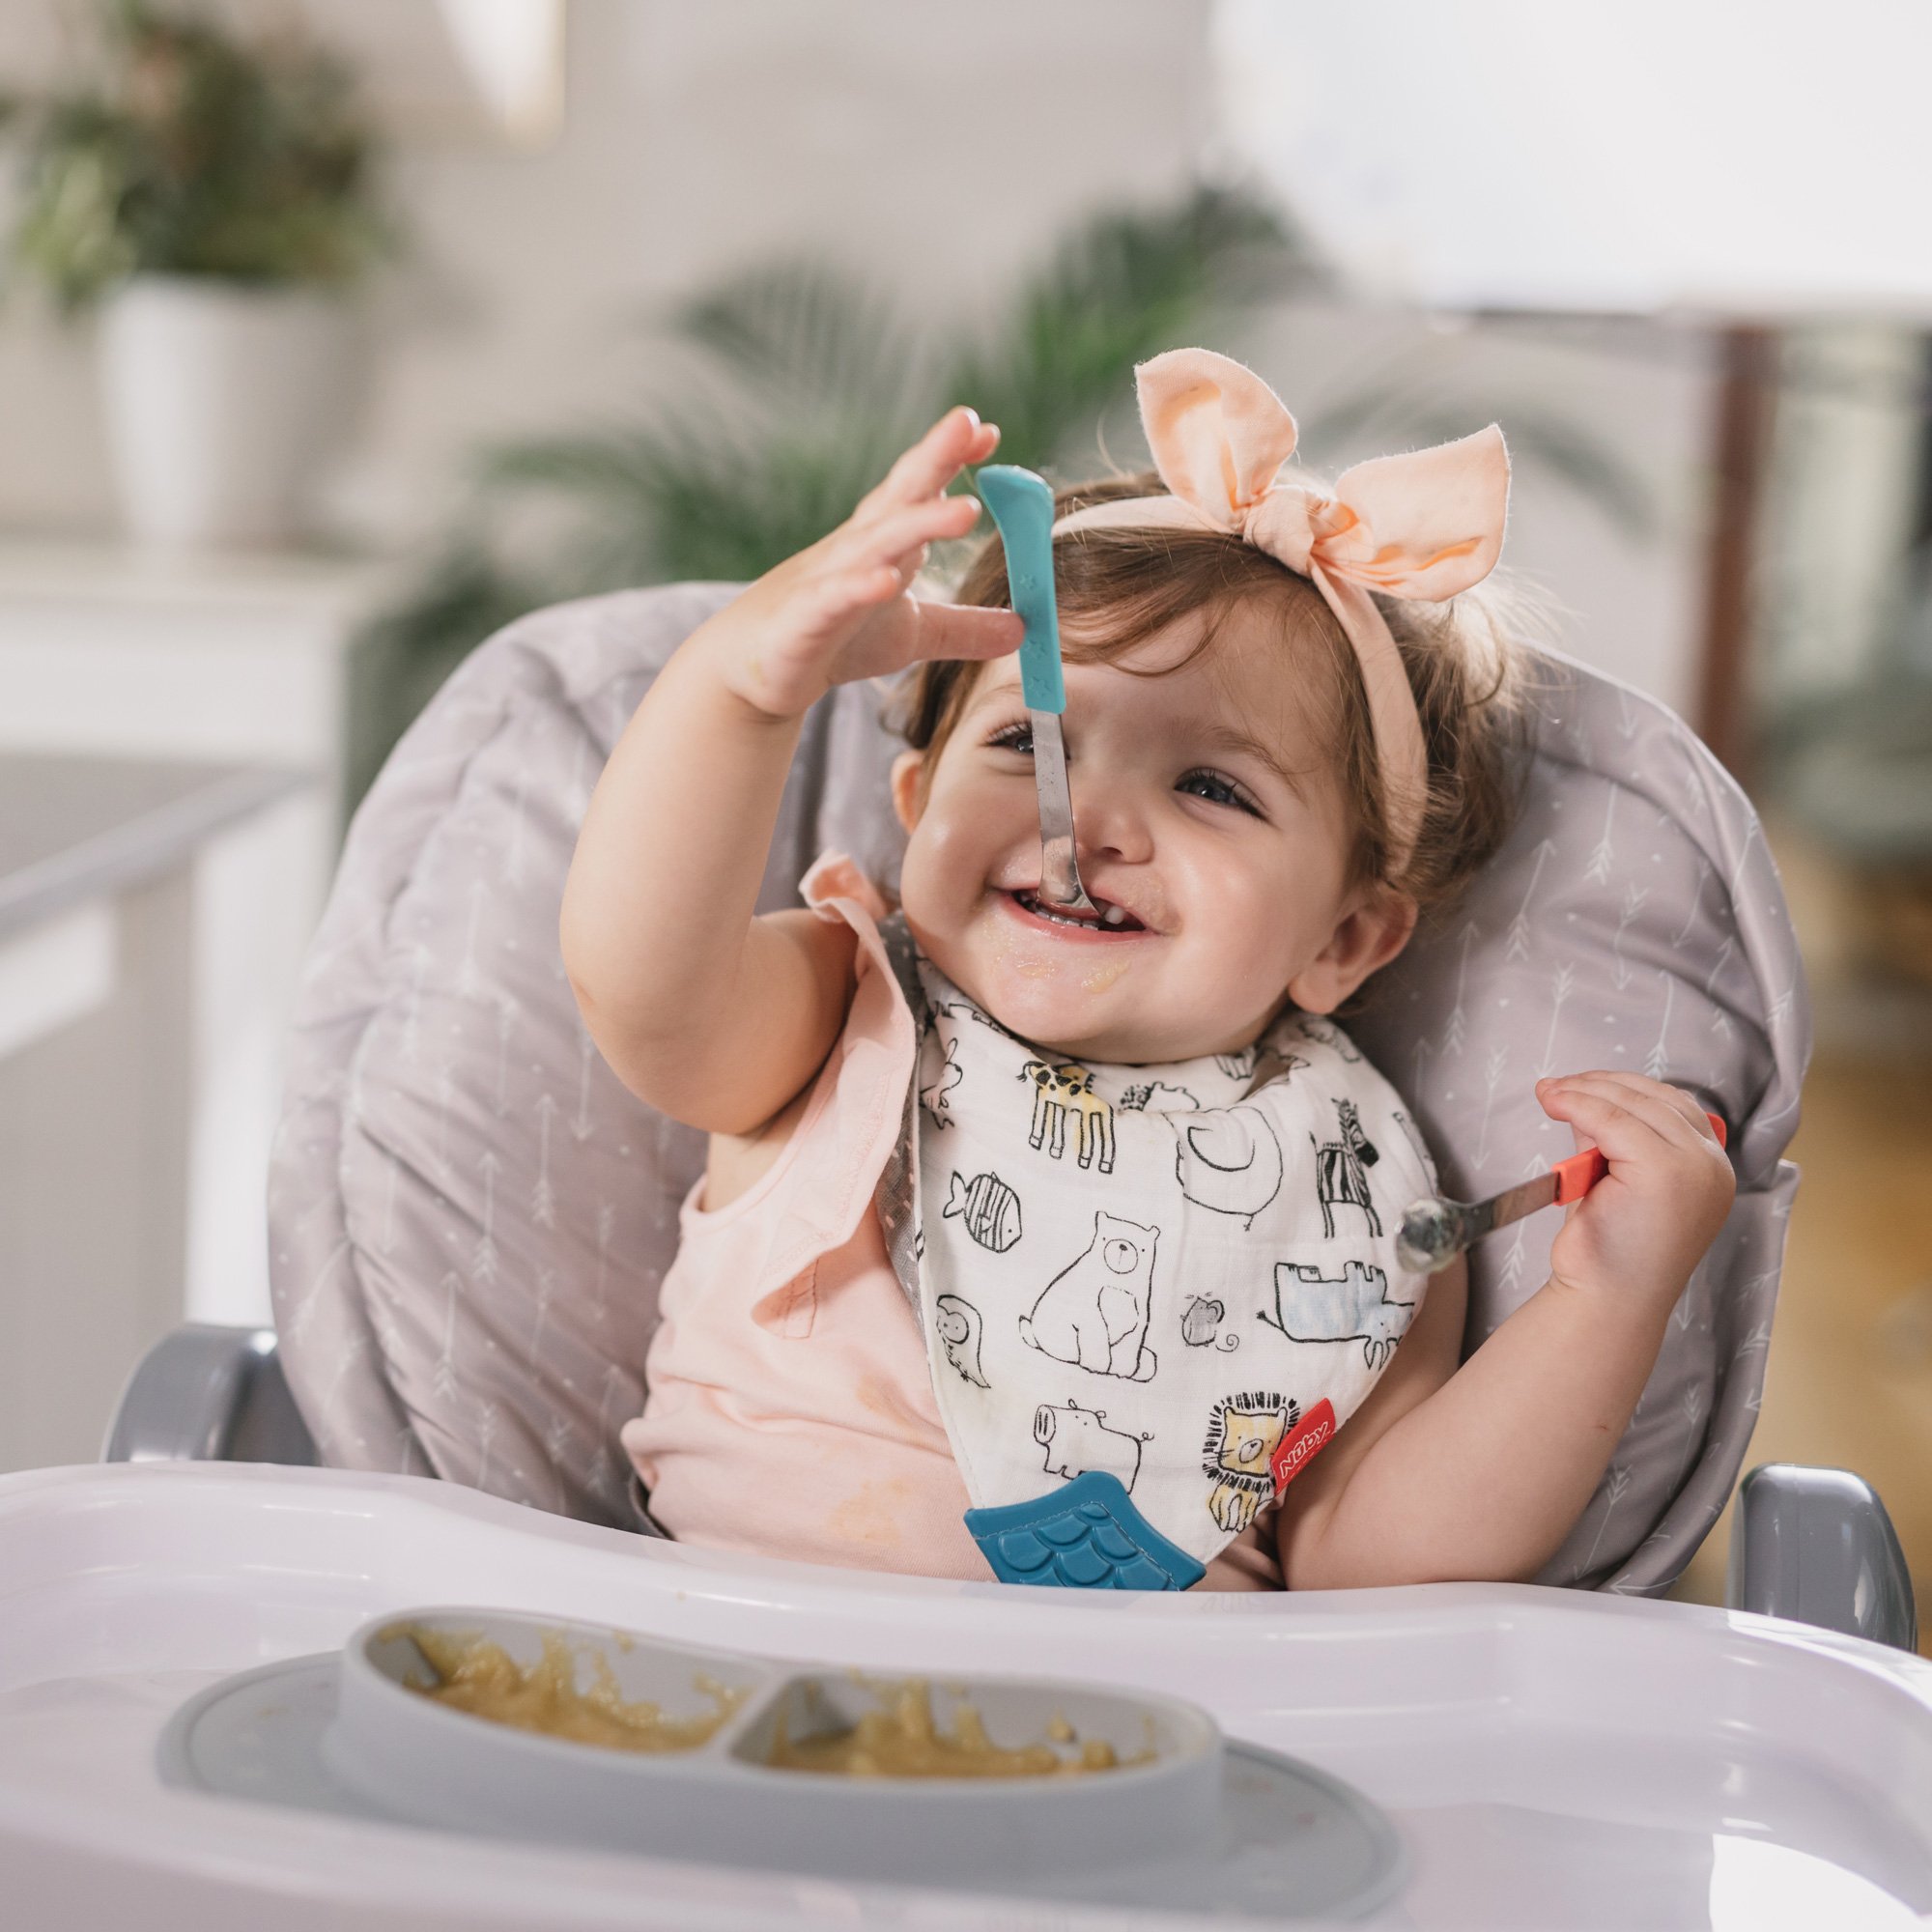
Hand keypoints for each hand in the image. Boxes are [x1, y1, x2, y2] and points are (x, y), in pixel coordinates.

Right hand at [689, 406, 1025, 720]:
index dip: (949, 457)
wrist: (754, 669)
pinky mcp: (805, 621)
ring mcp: (828, 581)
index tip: (987, 430)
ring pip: (875, 544)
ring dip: (918, 523)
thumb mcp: (912, 633)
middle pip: (899, 497)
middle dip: (933, 458)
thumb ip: (965, 628)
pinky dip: (858, 588)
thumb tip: (1024, 628)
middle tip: (967, 422)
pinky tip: (886, 580)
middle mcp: (856, 549)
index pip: (917, 490)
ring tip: (965, 509)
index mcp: (882, 541)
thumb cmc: (834, 638)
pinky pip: (834, 600)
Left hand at [1535, 1072, 1734, 1307]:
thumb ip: (1610, 1137)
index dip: (1624, 1088)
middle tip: (1554, 1087)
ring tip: (1549, 1093)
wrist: (1605, 1301)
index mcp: (1711, 1170)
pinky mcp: (1665, 1172)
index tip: (1579, 1085)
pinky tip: (1555, 1103)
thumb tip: (1584, 1097)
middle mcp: (1713, 1167)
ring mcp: (1695, 1168)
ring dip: (1585, 1091)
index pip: (1673, 1107)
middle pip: (1656, 1099)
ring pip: (1634, 1105)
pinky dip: (1580, 1105)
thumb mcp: (1614, 1178)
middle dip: (1600, 1084)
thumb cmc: (1607, 1250)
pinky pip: (1614, 1120)